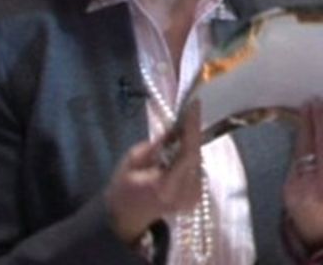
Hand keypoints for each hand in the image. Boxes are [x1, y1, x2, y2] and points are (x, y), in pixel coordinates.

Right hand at [106, 102, 202, 243]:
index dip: (193, 128)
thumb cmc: (124, 188)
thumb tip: (176, 127)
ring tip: (174, 139)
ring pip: (198, 160)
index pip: (187, 154)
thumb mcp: (132, 161)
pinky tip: (175, 156)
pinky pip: (197, 168)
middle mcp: (185, 193)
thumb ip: (156, 144)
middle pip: (196, 155)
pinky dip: (188, 157)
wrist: (128, 217)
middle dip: (191, 133)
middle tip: (187, 113)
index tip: (194, 105)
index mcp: (166, 186)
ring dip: (189, 146)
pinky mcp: (197, 197)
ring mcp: (193, 198)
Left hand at [283, 98, 322, 250]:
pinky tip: (302, 126)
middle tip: (318, 101)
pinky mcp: (289, 187)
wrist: (318, 228)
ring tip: (307, 107)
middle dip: (320, 122)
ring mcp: (306, 189)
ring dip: (306, 125)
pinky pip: (296, 157)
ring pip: (305, 150)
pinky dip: (300, 140)